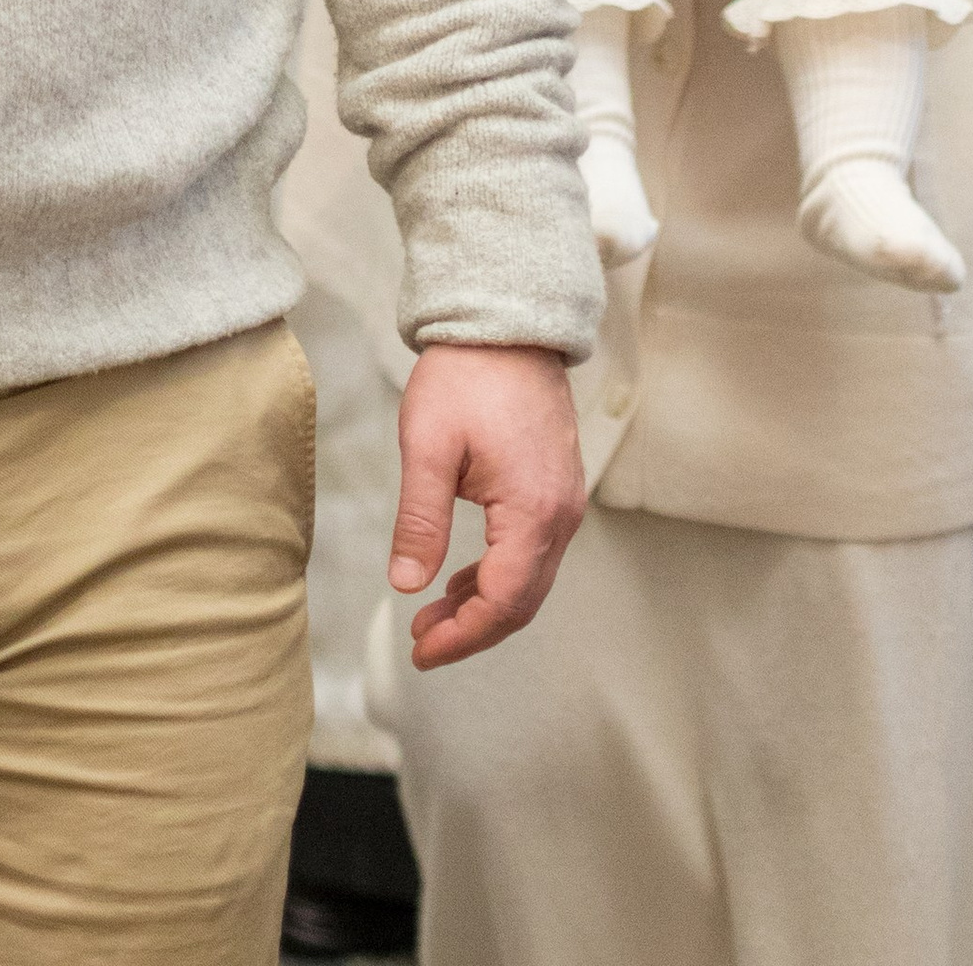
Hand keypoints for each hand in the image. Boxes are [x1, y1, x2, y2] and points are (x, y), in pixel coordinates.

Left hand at [389, 343, 585, 669]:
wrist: (507, 322)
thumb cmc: (465, 375)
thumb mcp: (427, 446)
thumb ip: (420, 520)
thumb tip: (407, 585)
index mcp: (533, 511)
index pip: (503, 601)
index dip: (463, 636)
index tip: (420, 650)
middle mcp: (561, 515)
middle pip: (523, 601)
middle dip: (473, 630)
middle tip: (422, 642)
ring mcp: (565, 502)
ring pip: (530, 579)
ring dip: (485, 605)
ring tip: (433, 616)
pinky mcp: (556, 488)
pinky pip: (533, 551)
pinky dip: (499, 575)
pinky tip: (461, 578)